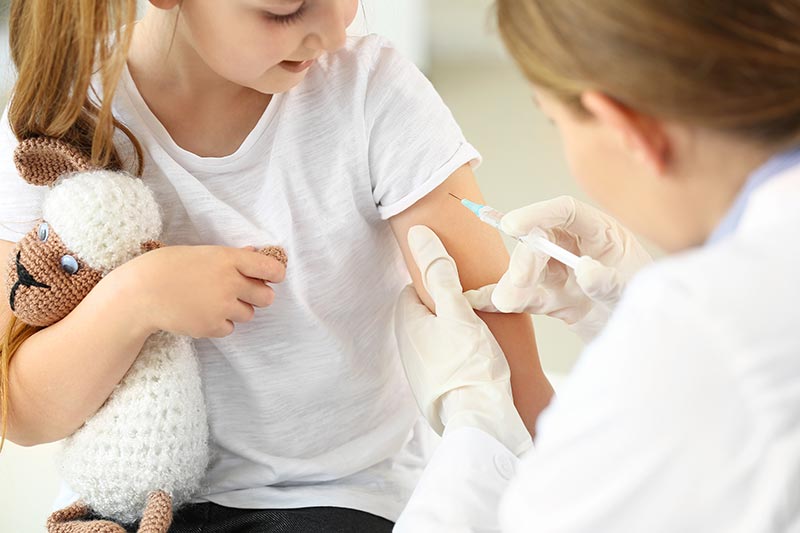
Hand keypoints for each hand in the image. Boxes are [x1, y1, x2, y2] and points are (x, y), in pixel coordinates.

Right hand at [112, 245, 285, 337]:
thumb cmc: (168, 266)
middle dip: (257, 296)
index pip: (271, 269)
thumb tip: (255, 252)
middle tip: (240, 292)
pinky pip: (229, 328)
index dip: (275, 275)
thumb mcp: (202, 253)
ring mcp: (222, 306)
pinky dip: (219, 324)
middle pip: (267, 297)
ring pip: (248, 314)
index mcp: (229, 259)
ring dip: (236, 310)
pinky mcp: (212, 327)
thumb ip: (232, 257)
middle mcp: (230, 282)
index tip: (271, 277)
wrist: (140, 293)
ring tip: (211, 301)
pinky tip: (200, 313)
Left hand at [395, 226, 531, 454]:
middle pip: (424, 315)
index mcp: (407, 324)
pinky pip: (443, 362)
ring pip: (434, 339)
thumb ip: (440, 273)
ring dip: (452, 333)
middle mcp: (405, 349)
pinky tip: (477, 359)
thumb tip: (418, 235)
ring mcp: (418, 372)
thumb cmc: (471, 366)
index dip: (435, 283)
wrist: (480, 423)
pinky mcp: (434, 391)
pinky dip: (457, 356)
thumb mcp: (458, 311)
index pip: (413, 290)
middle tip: (473, 307)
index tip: (458, 283)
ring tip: (479, 333)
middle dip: (445, 308)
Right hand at [467, 196, 650, 340]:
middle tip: (519, 283)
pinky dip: (503, 299)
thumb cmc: (648, 303)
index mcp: (600, 232)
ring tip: (506, 302)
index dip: (537, 213)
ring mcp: (562, 274)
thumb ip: (610, 281)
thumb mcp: (636, 292)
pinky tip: (478, 301)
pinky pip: (526, 297)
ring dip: (514, 284)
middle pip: (539, 243)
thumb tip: (584, 270)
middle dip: (525, 261)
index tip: (513, 225)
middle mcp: (575, 248)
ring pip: (529, 272)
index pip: (565, 212)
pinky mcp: (554, 299)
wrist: (651, 339)